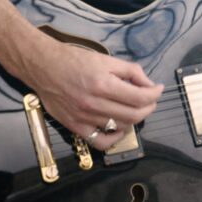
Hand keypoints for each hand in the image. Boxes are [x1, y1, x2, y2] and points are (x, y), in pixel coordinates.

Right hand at [23, 39, 162, 149]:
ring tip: (135, 108)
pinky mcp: (75, 127)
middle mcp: (94, 103)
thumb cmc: (75, 60)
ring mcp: (84, 118)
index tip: (158, 89)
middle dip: (149, 107)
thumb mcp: (107, 59)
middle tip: (151, 99)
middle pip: (134, 115)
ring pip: (121, 127)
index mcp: (104, 84)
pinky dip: (115, 138)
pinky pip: (101, 142)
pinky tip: (119, 127)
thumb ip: (132, 71)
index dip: (155, 94)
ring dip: (134, 119)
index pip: (140, 97)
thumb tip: (149, 85)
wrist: (43, 67)